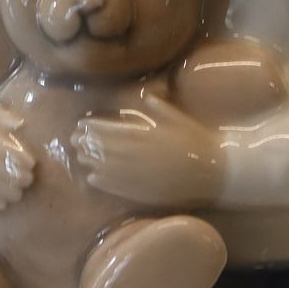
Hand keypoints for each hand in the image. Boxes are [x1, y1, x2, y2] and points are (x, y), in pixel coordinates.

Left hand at [72, 95, 223, 206]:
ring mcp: (135, 174)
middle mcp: (134, 154)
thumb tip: (148, 96)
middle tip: (74, 140)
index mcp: (141, 133)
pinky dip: (100, 181)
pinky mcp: (140, 191)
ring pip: (102, 167)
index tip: (81, 125)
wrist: (213, 171)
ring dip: (88, 161)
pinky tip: (93, 178)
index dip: (91, 127)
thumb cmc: (197, 141)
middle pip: (100, 148)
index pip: (106, 129)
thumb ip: (159, 107)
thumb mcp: (179, 118)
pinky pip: (113, 187)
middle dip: (84, 143)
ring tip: (81, 157)